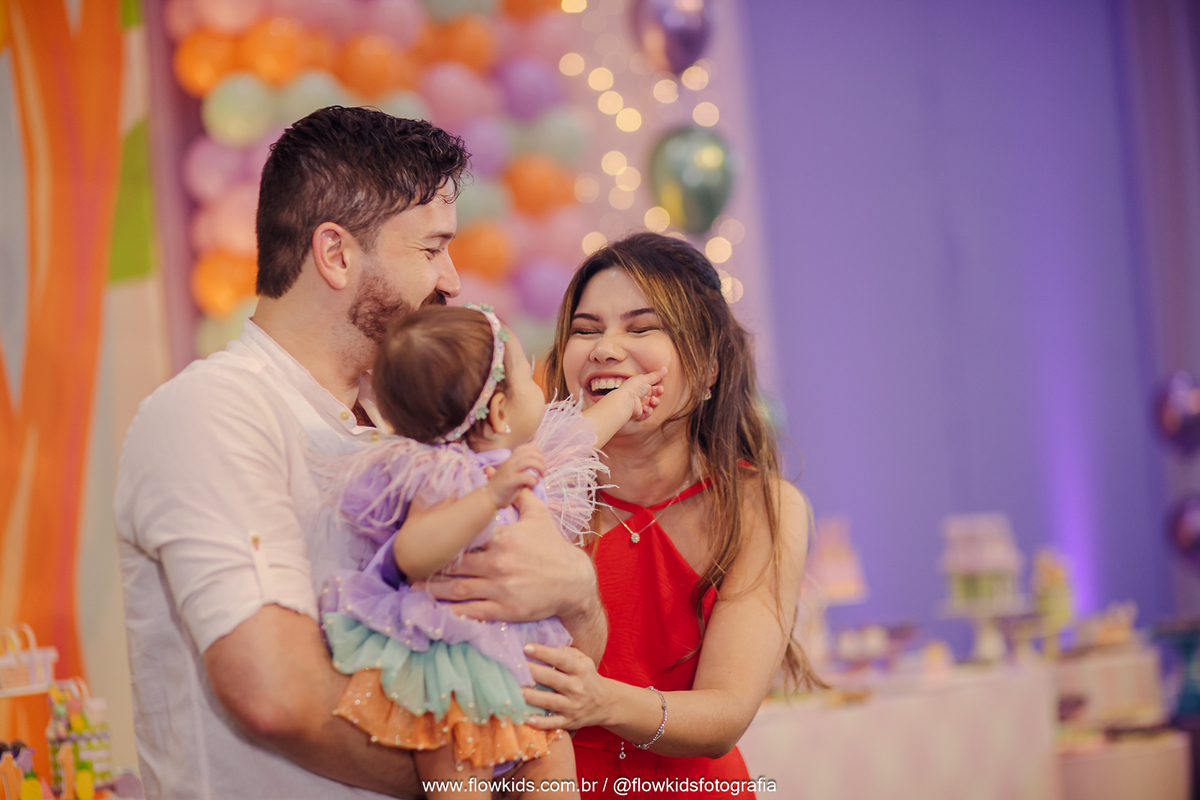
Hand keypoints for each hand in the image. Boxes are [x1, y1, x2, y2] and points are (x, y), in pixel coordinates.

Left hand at [417, 490, 596, 622]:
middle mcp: (499, 563)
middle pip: (454, 566)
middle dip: (431, 567)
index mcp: (503, 538)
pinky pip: (473, 612)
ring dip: (434, 591)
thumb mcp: (537, 514)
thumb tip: (492, 470)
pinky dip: (453, 612)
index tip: (425, 541)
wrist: (574, 581)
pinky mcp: (505, 610)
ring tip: (415, 589)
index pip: (464, 538)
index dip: (443, 541)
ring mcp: (501, 589)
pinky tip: (438, 611)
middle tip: (410, 567)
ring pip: (458, 590)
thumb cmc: (552, 546)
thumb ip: (514, 493)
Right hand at [485, 443, 545, 508]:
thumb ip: (522, 469)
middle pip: (530, 453)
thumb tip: (538, 466)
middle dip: (541, 460)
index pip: (525, 447)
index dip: (536, 451)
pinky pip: (527, 477)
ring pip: (529, 461)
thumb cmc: (503, 489)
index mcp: (510, 460)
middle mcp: (509, 462)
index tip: (541, 460)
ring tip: (541, 476)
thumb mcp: (512, 474)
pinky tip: (533, 485)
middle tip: (543, 471)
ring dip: (539, 467)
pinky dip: (534, 480)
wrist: (488, 498)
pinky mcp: (510, 480)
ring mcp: (509, 470)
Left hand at [520, 643, 613, 730]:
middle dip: (532, 672)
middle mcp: (577, 687)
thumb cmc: (588, 677)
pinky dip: (540, 722)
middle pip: (552, 679)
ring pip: (550, 701)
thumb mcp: (584, 661)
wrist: (605, 703)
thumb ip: (567, 652)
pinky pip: (553, 722)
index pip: (561, 659)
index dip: (543, 652)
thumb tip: (546, 643)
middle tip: (513, 667)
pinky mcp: (569, 721)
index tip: (526, 647)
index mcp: (580, 669)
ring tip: (515, 691)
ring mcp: (573, 706)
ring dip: (532, 697)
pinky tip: (527, 718)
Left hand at [613, 367, 666, 420]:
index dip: (657, 384)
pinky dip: (648, 410)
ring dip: (654, 402)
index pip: (651, 384)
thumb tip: (665, 368)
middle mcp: (640, 393)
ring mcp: (640, 403)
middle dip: (658, 392)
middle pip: (654, 393)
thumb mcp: (646, 379)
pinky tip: (645, 408)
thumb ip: (656, 375)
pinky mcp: (639, 412)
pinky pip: (648, 412)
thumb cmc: (634, 388)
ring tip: (651, 401)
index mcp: (640, 384)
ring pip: (653, 403)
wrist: (626, 401)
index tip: (660, 383)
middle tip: (659, 390)